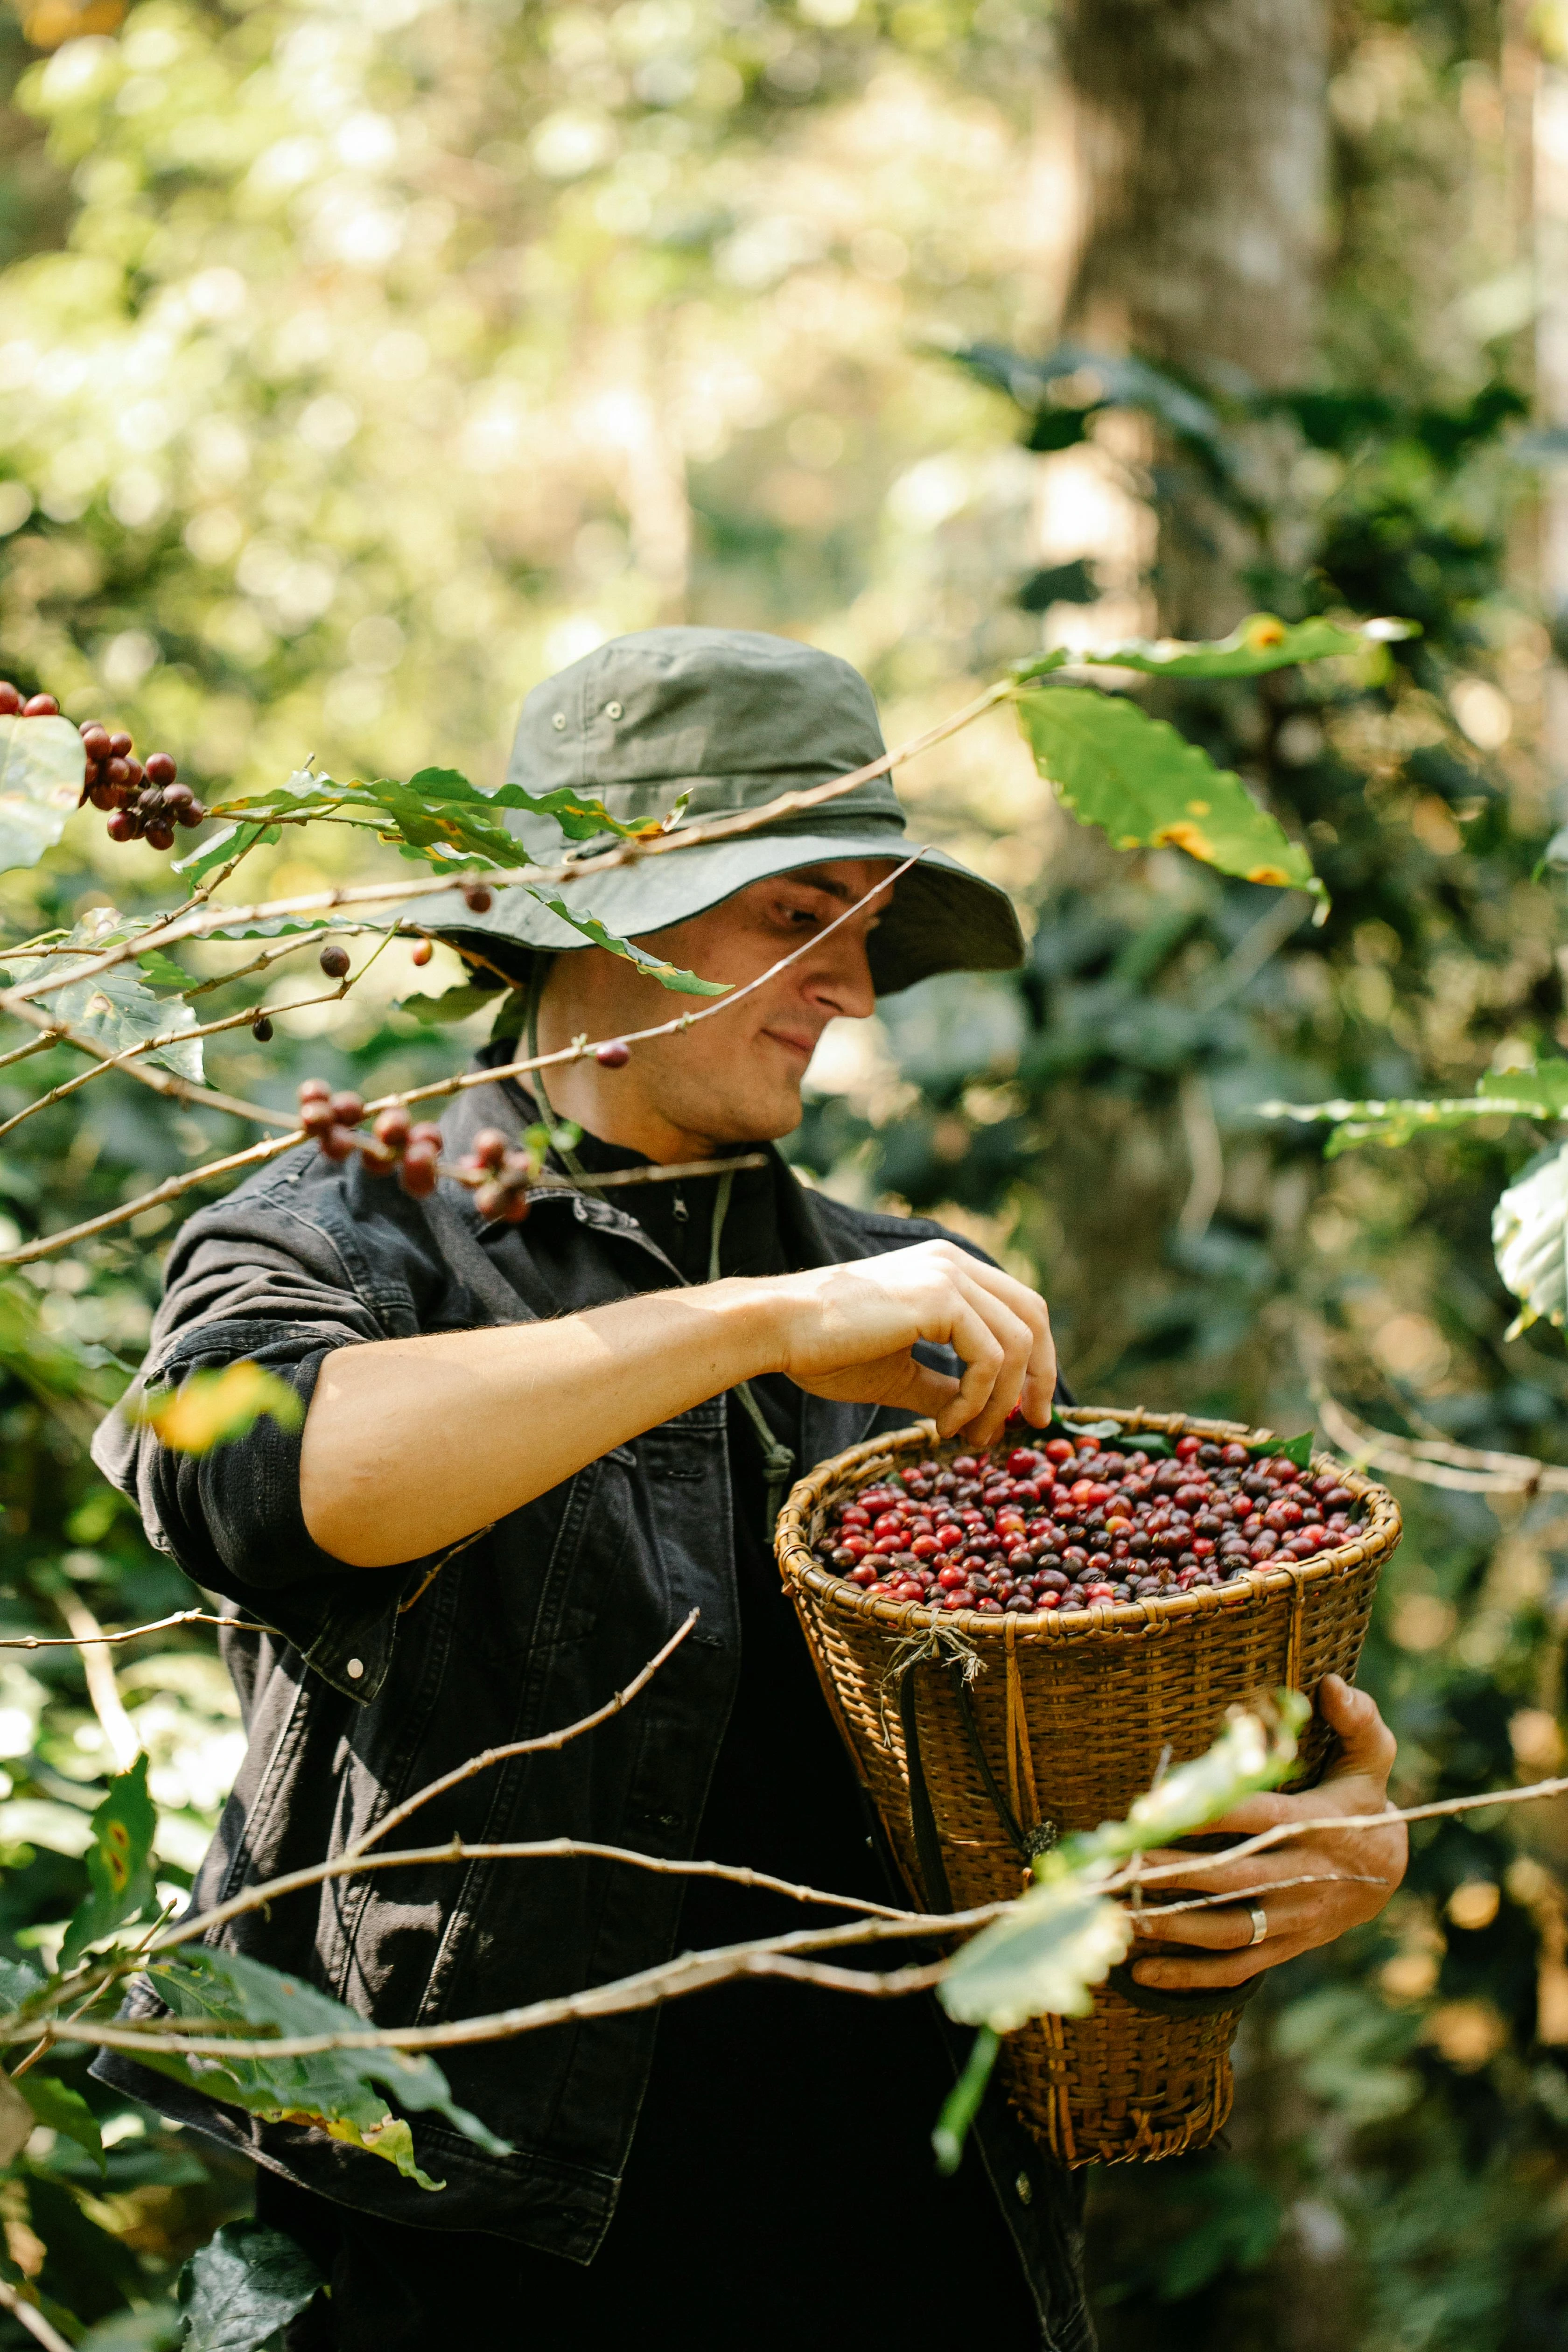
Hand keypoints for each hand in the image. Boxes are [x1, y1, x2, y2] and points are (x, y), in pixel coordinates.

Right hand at [761, 1240, 1055, 1450]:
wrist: (778, 1329)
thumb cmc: (826, 1350)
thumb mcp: (900, 1372)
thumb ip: (943, 1384)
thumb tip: (982, 1414)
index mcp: (946, 1269)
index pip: (1018, 1307)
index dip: (1035, 1359)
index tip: (1027, 1409)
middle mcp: (954, 1262)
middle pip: (1033, 1317)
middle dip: (1041, 1376)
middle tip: (1034, 1424)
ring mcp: (949, 1275)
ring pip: (1017, 1345)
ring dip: (998, 1402)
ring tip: (966, 1435)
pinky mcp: (940, 1298)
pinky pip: (989, 1359)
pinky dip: (975, 1401)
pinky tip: (944, 1423)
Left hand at [1124, 1677, 1406, 1989]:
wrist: (1389, 1870)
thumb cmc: (1362, 1799)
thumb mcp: (1371, 1757)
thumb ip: (1357, 1721)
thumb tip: (1334, 1685)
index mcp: (1312, 1824)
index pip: (1253, 1818)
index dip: (1206, 1813)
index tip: (1153, 1808)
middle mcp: (1299, 1874)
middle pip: (1229, 1877)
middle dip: (1170, 1872)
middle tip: (1116, 1864)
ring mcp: (1291, 1917)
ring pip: (1227, 1928)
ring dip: (1171, 1925)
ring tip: (1119, 1916)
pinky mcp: (1284, 1946)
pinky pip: (1235, 1968)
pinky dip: (1189, 1975)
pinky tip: (1140, 1973)